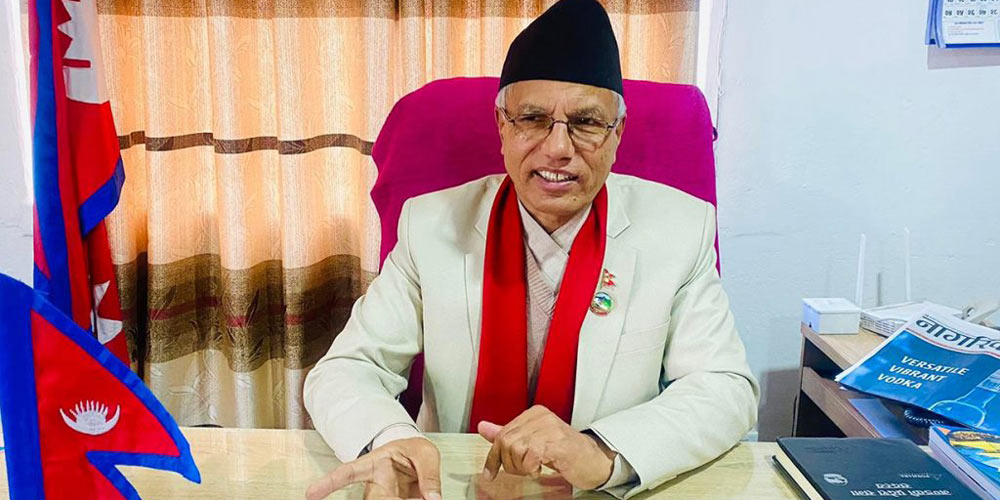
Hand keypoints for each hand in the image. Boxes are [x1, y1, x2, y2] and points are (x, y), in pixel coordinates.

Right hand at [306, 437, 441, 499]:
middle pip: (372, 499)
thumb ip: (430, 475)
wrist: (418, 458)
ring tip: (416, 495)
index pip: (348, 471)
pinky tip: (419, 496)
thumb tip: (433, 499)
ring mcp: (384, 497)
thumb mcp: (426, 454)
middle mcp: (376, 483)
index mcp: (375, 462)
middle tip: (402, 496)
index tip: (311, 493)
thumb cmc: (414, 450)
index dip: (328, 482)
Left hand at [477, 405, 615, 489]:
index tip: (490, 472)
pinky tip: (541, 469)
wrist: (594, 461)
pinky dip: (532, 468)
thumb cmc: (565, 452)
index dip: (494, 456)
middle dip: (509, 463)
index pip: (502, 434)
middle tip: (522, 469)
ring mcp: (549, 428)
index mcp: (533, 413)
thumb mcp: (533, 441)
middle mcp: (540, 417)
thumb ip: (509, 434)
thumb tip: (483, 427)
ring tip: (533, 468)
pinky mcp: (557, 442)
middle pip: (506, 442)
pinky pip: (530, 456)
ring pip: (515, 449)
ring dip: (521, 467)